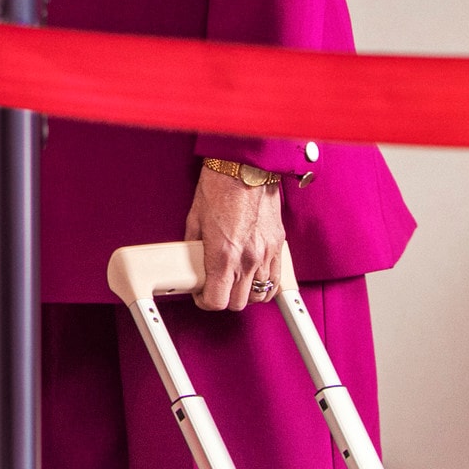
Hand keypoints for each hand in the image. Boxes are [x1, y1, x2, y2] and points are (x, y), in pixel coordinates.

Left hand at [186, 163, 287, 312]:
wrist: (245, 166)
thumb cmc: (220, 186)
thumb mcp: (195, 219)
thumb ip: (195, 246)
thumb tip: (191, 261)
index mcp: (224, 255)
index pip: (217, 300)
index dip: (205, 301)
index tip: (202, 294)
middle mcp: (247, 259)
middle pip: (238, 303)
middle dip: (224, 298)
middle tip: (216, 286)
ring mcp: (266, 254)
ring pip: (259, 295)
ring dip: (246, 293)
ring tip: (235, 282)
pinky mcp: (278, 245)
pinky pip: (276, 279)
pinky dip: (266, 284)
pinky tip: (255, 276)